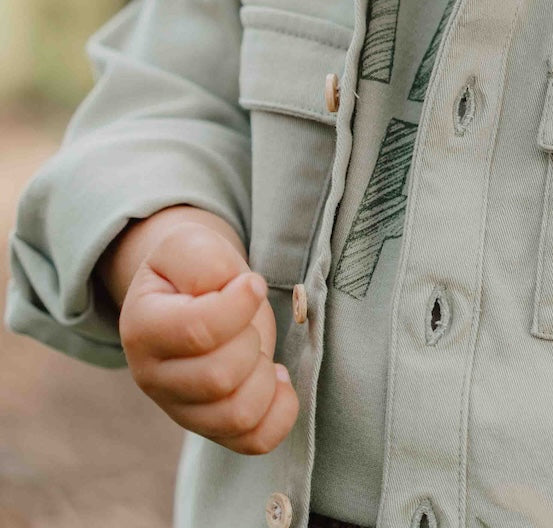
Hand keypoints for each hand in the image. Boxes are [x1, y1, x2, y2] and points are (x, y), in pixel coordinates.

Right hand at [117, 220, 298, 453]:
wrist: (190, 293)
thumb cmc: (194, 270)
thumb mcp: (191, 244)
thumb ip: (206, 260)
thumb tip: (242, 292)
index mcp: (142, 327)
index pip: (199, 331)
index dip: (239, 304)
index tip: (251, 283)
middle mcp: (152, 378)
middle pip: (221, 376)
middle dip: (251, 338)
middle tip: (247, 319)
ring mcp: (180, 409)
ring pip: (238, 413)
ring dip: (264, 374)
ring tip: (257, 347)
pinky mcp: (211, 428)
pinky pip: (254, 440)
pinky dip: (279, 410)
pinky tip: (275, 377)